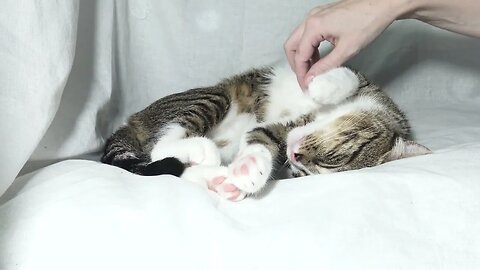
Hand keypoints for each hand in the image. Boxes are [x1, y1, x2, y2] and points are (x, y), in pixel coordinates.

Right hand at [284, 0, 399, 88]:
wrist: (383, 4)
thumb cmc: (368, 22)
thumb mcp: (346, 50)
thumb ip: (325, 66)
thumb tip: (311, 79)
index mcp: (314, 26)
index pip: (299, 55)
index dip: (301, 74)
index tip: (306, 86)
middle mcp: (311, 19)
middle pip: (291, 45)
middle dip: (296, 65)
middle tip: (305, 79)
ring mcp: (316, 15)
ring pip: (298, 39)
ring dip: (303, 56)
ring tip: (313, 71)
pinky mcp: (322, 15)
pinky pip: (307, 34)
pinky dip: (309, 47)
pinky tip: (319, 58)